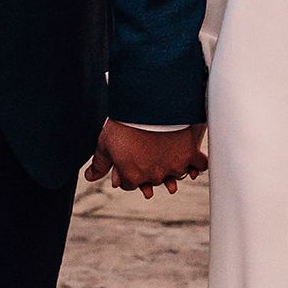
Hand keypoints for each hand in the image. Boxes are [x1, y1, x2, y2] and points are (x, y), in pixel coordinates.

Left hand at [84, 121, 207, 198]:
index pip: (130, 184)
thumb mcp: (105, 142)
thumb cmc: (124, 122)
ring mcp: (173, 166)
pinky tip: (194, 162)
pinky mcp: (189, 154)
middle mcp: (154, 176)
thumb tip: (89, 177)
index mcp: (132, 176)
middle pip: (154, 180)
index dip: (129, 175)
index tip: (131, 164)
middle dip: (151, 172)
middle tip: (152, 159)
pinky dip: (197, 165)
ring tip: (172, 162)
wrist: (148, 103)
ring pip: (176, 175)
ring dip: (174, 171)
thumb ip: (99, 163)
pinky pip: (198, 165)